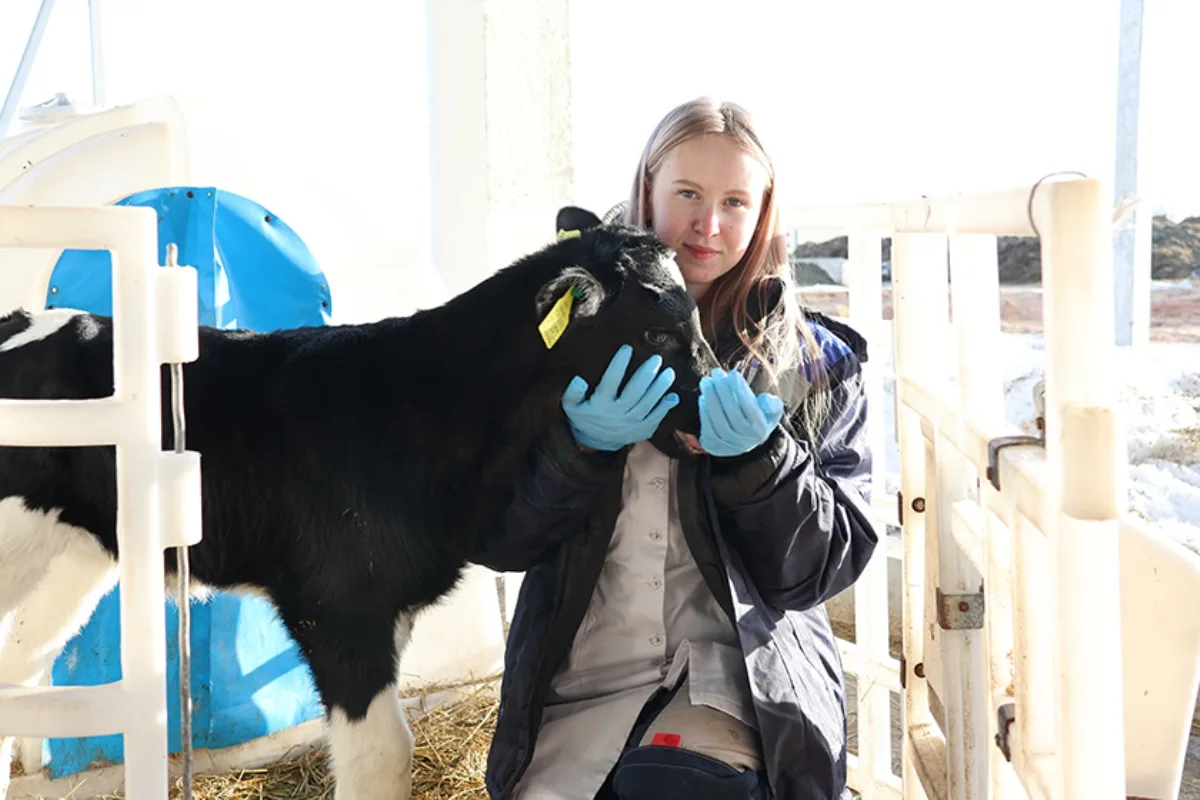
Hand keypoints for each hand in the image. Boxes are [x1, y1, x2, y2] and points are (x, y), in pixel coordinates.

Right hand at [562, 344, 678, 450]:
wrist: (594, 443)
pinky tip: (673, 397)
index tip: (627, 348)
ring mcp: (630, 424)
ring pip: (648, 404)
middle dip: (647, 374)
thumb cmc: (584, 416)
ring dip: (660, 388)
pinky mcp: (640, 431)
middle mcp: (617, 414)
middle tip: (657, 359)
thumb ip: (572, 393)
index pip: (610, 381)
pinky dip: (665, 409)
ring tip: (668, 373)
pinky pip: (655, 419)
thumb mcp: (571, 406)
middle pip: (634, 392)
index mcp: (600, 405)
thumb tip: (579, 380)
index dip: (619, 364)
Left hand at [698, 368, 783, 456]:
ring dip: (711, 400)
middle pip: (733, 415)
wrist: (744, 440)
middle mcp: (746, 441)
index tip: (732, 373)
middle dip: (723, 392)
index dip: (741, 391)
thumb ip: (772, 404)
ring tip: (706, 382)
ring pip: (719, 423)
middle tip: (716, 373)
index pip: (751, 409)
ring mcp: (729, 446)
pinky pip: (708, 430)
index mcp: (761, 429)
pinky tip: (703, 398)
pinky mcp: (715, 448)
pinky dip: (704, 413)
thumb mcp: (771, 410)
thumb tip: (765, 399)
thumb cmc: (757, 417)